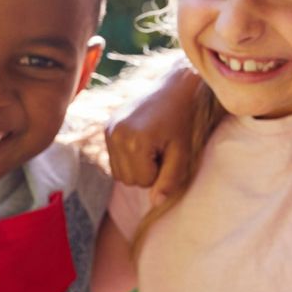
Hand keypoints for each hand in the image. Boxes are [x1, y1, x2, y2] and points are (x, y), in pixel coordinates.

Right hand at [104, 53, 201, 202]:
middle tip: (163, 148)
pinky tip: (143, 141)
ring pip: (119, 173)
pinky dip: (129, 157)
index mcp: (134, 142)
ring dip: (137, 166)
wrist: (175, 87)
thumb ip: (170, 179)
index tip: (169, 151)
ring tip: (154, 145)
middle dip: (147, 171)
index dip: (160, 172)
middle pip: (128, 179)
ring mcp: (108, 130)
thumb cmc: (183, 120)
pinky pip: (115, 159)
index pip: (143, 182)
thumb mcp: (183, 152)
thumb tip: (155, 203)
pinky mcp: (107, 127)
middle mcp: (115, 135)